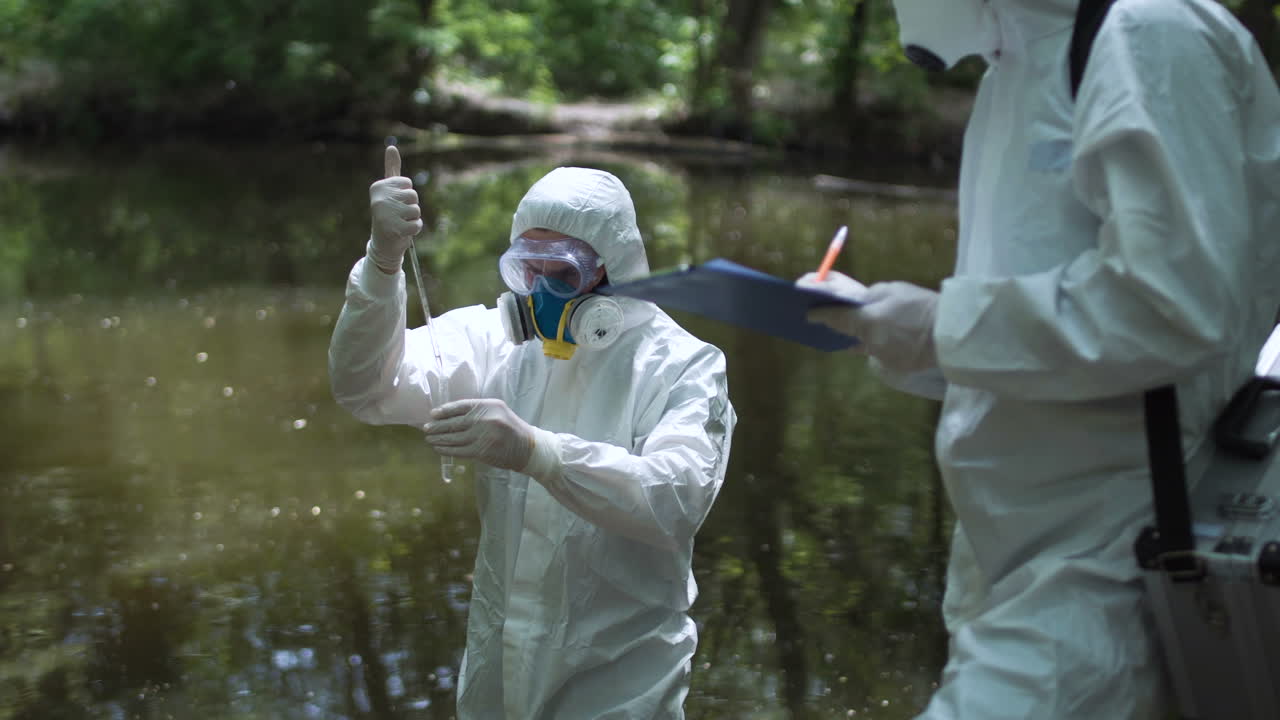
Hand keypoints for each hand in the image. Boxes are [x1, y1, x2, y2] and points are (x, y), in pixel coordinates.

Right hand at [367, 145, 422, 273]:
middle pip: (413, 196)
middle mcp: (379, 200)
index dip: (406, 195)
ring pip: (416, 210)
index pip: (408, 184)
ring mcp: (385, 215)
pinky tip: (403, 232)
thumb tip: (391, 146)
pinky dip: (415, 229)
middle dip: (410, 207)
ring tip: (400, 223)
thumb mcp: (389, 191)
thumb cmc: (389, 214)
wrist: (383, 244)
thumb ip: (391, 169)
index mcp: (378, 187)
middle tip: (398, 216)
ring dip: (413, 219)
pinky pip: (418, 224)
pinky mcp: (395, 230)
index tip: (394, 204)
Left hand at [423, 399, 535, 471]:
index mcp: (489, 405)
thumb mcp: (498, 412)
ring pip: (455, 438)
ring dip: (439, 439)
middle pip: (455, 422)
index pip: (462, 406)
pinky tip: (439, 449)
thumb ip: (478, 411)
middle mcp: (486, 419)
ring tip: (429, 439)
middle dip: (438, 426)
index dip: (445, 410)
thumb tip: (450, 415)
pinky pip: (459, 450)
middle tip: (426, 428)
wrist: (528, 447)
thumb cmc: (510, 428)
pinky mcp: (482, 452)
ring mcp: (484, 436)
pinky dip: (446, 450)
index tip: (433, 414)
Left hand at [799, 273, 939, 373]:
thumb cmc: (923, 307)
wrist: (953, 334)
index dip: (821, 315)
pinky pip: (883, 352)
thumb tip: (858, 302)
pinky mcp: (894, 366)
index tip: (810, 314)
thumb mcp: (895, 291)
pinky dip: (887, 343)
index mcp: (866, 320)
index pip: (835, 318)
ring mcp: (881, 357)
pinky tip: (898, 335)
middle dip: (848, 324)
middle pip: (850, 333)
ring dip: (870, 334)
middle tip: (846, 315)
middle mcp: (869, 342)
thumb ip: (871, 296)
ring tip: (882, 323)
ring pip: (868, 343)